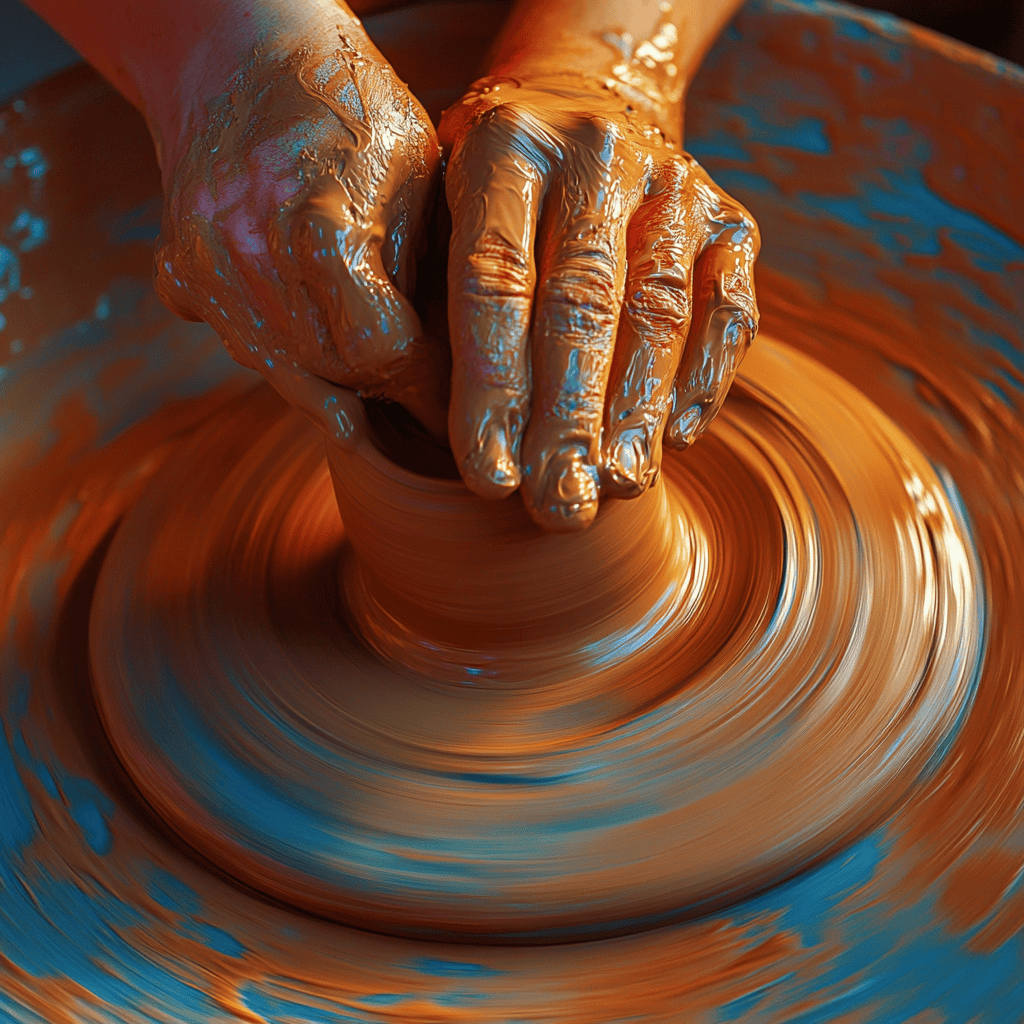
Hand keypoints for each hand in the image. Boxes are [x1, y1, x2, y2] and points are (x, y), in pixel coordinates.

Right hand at [153, 20, 447, 438]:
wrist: (238, 49)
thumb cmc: (347, 102)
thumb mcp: (418, 170)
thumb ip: (426, 269)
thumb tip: (455, 361)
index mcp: (321, 225)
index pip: (382, 351)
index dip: (423, 384)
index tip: (453, 401)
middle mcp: (250, 255)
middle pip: (330, 373)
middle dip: (383, 396)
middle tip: (422, 408)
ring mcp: (206, 267)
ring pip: (281, 373)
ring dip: (335, 391)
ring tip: (378, 405)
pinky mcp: (180, 272)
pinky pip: (240, 346)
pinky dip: (282, 359)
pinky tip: (317, 354)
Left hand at [440, 75, 758, 530]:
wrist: (589, 99)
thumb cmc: (495, 190)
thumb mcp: (440, 209)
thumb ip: (436, 299)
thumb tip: (444, 430)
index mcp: (504, 146)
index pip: (494, 282)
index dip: (492, 389)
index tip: (489, 480)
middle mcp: (595, 153)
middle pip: (581, 304)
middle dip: (567, 419)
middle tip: (557, 507)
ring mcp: (673, 182)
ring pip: (659, 311)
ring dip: (637, 410)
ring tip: (617, 487)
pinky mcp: (730, 219)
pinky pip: (729, 308)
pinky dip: (707, 377)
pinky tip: (677, 438)